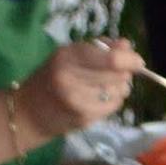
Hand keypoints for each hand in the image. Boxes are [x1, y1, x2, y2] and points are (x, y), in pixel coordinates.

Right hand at [18, 38, 139, 142]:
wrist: (28, 113)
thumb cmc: (52, 78)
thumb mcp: (70, 55)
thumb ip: (99, 48)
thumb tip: (127, 45)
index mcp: (67, 56)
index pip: (111, 59)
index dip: (130, 59)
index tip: (137, 61)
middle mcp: (72, 78)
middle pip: (118, 74)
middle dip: (125, 72)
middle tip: (117, 72)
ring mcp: (78, 101)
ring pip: (120, 90)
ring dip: (119, 87)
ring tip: (103, 85)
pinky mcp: (85, 118)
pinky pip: (114, 105)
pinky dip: (113, 100)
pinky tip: (99, 98)